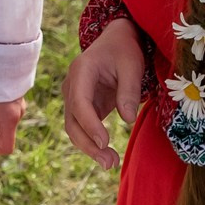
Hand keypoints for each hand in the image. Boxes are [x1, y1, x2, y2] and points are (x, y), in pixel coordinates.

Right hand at [63, 18, 143, 170]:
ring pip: (74, 129)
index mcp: (81, 71)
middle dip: (88, 144)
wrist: (115, 41)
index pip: (79, 102)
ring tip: (111, 164)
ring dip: (90, 149)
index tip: (104, 142)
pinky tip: (108, 156)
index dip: (90, 124)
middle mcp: (72, 86)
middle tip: (110, 163)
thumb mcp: (132, 65)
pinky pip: (83, 129)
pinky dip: (93, 144)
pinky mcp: (82, 108)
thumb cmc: (124, 50)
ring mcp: (74, 98)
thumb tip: (127, 119)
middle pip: (72, 122)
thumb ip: (129, 91)